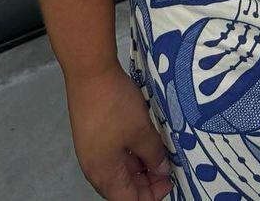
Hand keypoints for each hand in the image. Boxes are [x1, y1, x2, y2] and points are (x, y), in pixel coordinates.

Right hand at [64, 62, 172, 199]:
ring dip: (140, 165)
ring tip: (160, 150)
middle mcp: (94, 167)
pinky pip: (114, 153)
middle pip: (122, 187)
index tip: (169, 180)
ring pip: (119, 169)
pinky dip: (130, 152)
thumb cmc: (114, 104)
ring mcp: (92, 150)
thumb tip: (162, 170)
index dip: (151, 195)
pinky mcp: (93, 134)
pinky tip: (145, 138)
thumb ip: (154, 155)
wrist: (90, 71)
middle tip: (168, 164)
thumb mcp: (141, 131)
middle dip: (146, 181)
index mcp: (104, 174)